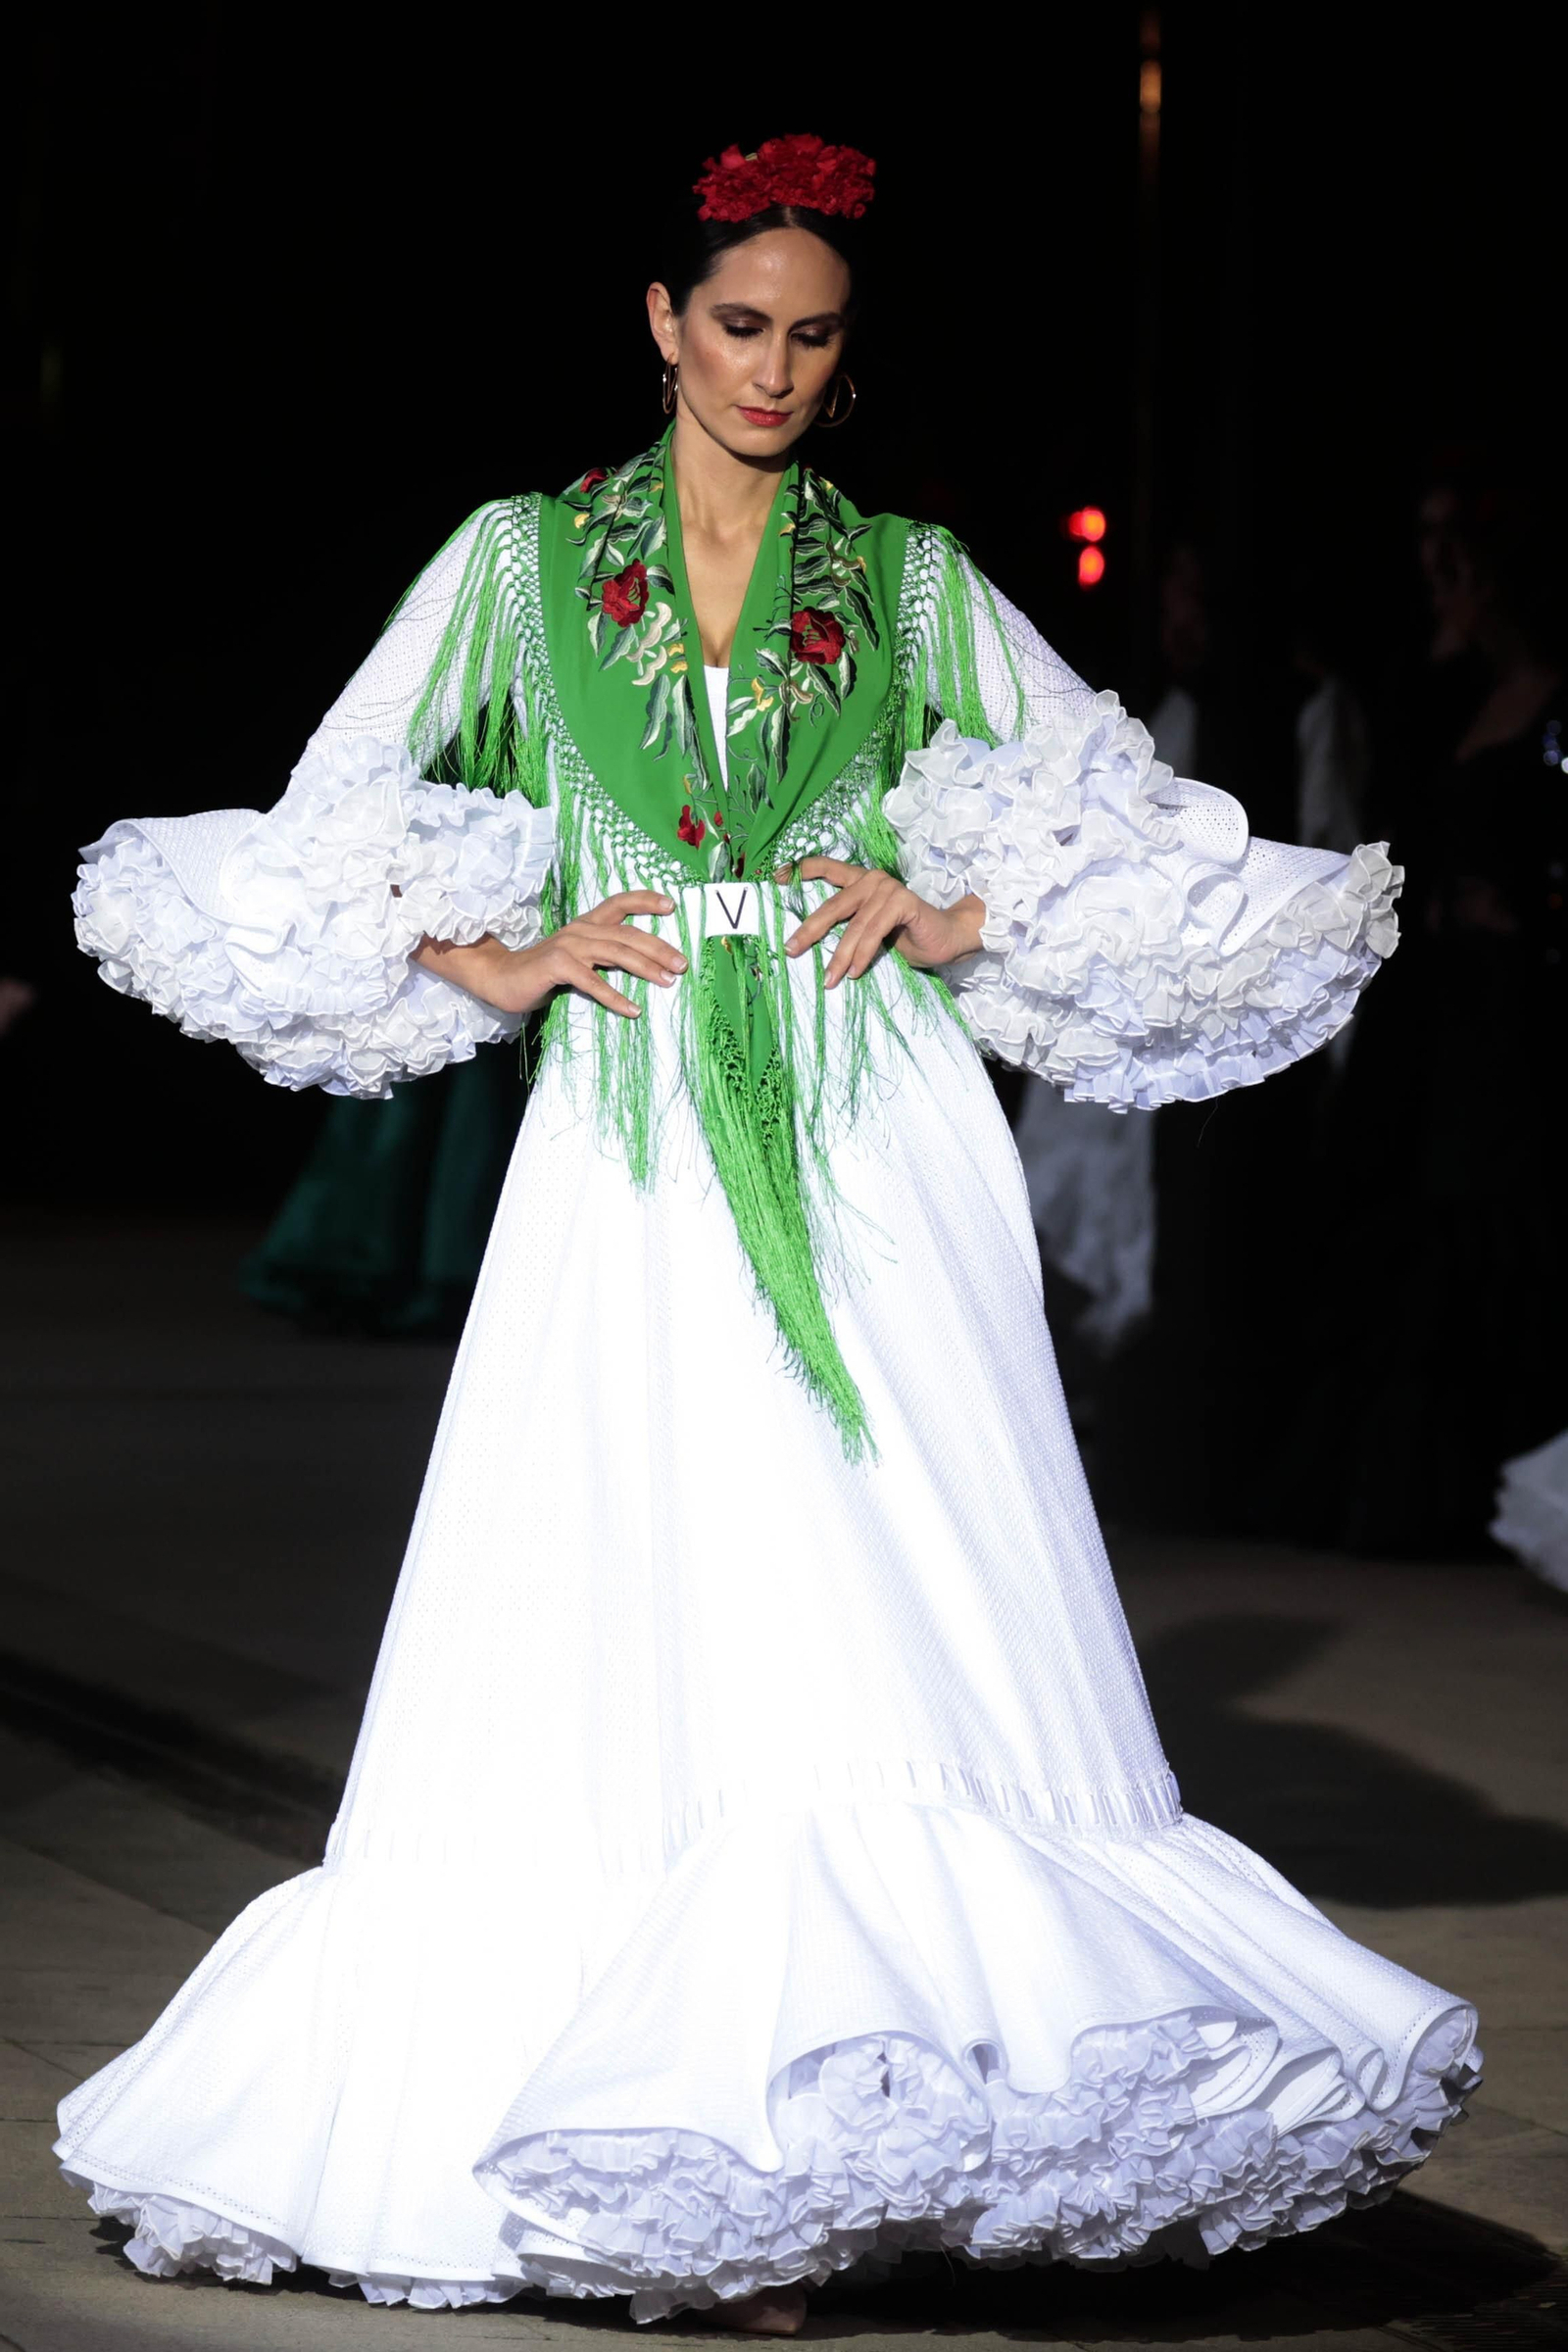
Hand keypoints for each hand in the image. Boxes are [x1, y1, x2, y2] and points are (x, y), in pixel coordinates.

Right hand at [415, 891, 685, 1018]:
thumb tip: (643, 967)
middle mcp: (580, 930)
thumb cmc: (542, 972)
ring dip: (646, 968)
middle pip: (628, 934)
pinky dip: (615, 997)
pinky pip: (593, 982)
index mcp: (586, 924)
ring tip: (669, 982)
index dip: (645, 900)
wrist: (500, 978)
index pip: (619, 903)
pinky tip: (633, 1009)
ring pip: (616, 953)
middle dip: (659, 947)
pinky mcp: (558, 966)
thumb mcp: (576, 958)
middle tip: (682, 964)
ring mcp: (568, 946)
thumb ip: (602, 956)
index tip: (672, 906)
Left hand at [778, 859, 985, 987]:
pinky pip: (874, 931)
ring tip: (830, 980)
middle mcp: (871, 880)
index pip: (827, 867)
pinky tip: (855, 972)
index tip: (776, 878)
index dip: (800, 870)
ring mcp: (888, 889)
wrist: (947, 939)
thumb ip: (848, 927)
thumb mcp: (869, 931)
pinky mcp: (903, 902)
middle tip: (790, 949)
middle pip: (833, 905)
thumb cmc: (907, 937)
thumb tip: (809, 944)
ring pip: (854, 926)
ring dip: (840, 957)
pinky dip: (862, 954)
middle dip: (810, 930)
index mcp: (861, 881)